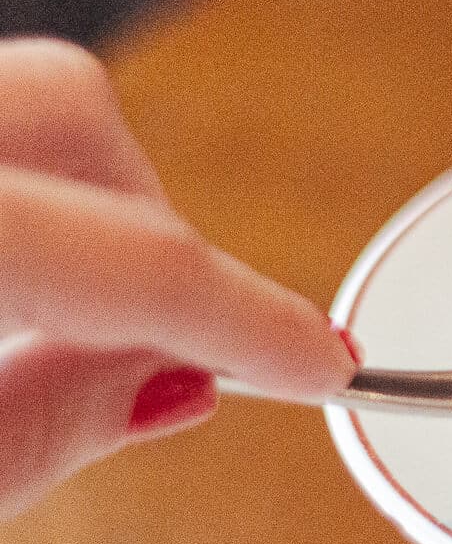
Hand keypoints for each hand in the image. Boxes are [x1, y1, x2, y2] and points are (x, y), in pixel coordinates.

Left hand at [0, 38, 356, 517]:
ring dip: (69, 207)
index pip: (136, 259)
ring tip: (58, 318)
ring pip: (18, 108)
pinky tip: (0, 291)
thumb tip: (166, 388)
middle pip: (74, 111)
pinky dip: (13, 203)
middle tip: (162, 334)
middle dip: (145, 220)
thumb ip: (28, 434)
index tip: (326, 363)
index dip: (255, 320)